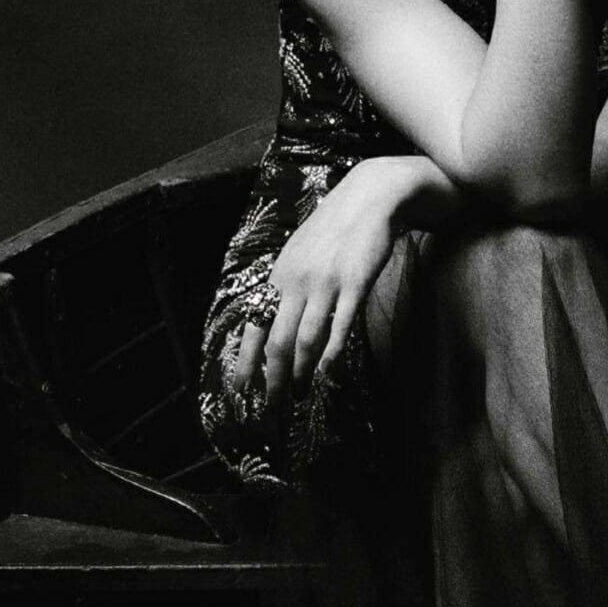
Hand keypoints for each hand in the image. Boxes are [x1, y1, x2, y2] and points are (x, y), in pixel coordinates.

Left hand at [232, 158, 409, 406]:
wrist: (368, 199)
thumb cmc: (333, 231)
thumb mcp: (299, 255)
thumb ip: (287, 287)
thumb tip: (272, 320)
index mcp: (279, 277)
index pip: (254, 326)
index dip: (246, 362)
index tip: (240, 391)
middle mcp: (296, 282)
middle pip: (277, 341)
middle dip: (272, 379)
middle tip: (272, 407)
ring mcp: (325, 283)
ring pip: (306, 338)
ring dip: (300, 373)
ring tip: (300, 395)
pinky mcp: (354, 283)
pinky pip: (340, 325)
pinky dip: (332, 353)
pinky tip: (328, 371)